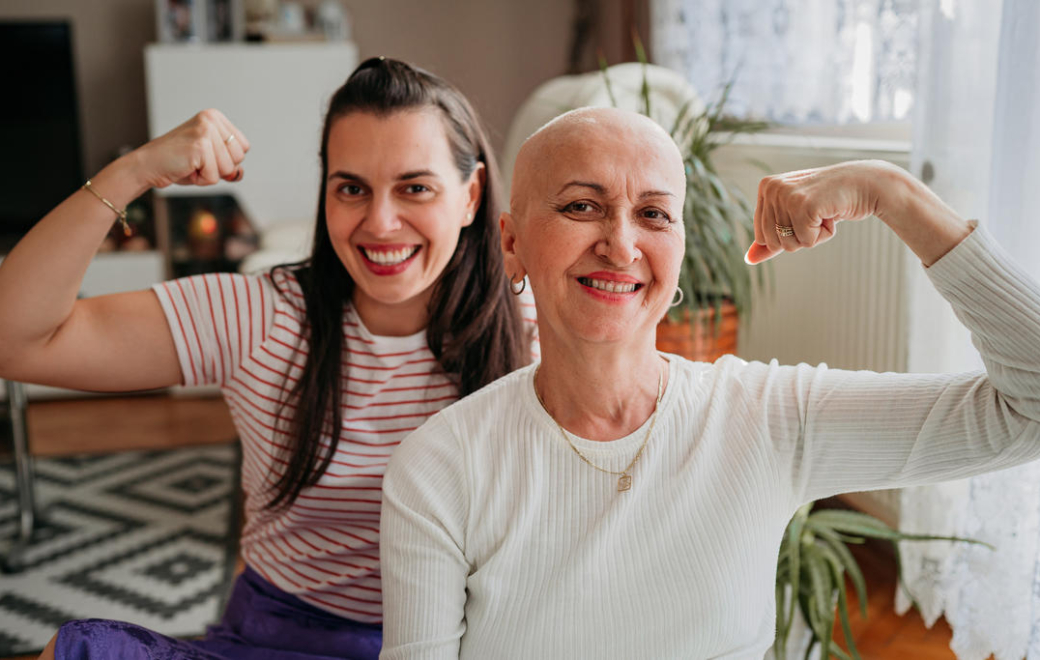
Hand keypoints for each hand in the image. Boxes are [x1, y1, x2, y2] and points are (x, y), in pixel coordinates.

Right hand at [130, 109, 250, 190]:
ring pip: (229, 168)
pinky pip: (214, 177)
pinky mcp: (200, 146)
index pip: (243, 147)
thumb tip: (239, 173)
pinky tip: (186, 168)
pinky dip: (201, 180)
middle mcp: (211, 119)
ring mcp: (206, 130)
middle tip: (196, 161)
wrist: (148, 165)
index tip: (204, 155)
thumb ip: (230, 165)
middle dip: (219, 167)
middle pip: (239, 157)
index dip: (227, 159)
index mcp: (215, 117)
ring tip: (191, 164)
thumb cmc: (177, 163)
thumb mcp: (209, 161)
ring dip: (210, 174)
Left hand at [744, 160, 898, 264]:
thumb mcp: (796, 218)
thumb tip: (748, 259)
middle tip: (816, 214)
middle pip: (773, 242)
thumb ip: (771, 238)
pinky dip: (824, 235)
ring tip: (823, 213)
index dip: (787, 235)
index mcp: (765, 187)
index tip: (805, 214)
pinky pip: (807, 242)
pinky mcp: (803, 206)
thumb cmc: (829, 201)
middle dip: (799, 237)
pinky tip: (832, 214)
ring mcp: (786, 196)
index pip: (762, 235)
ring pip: (789, 244)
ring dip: (812, 236)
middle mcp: (772, 188)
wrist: (866, 184)